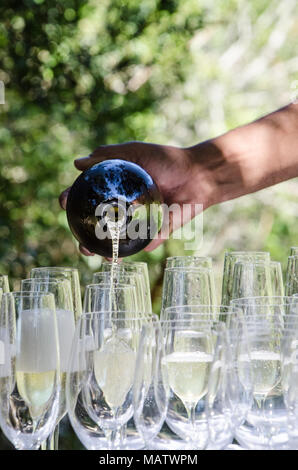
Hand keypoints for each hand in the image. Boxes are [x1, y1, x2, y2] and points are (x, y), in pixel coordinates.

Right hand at [59, 141, 214, 254]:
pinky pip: (150, 241)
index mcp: (117, 189)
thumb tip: (76, 163)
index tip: (64, 205)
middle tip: (82, 246)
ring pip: (121, 241)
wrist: (199, 173)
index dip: (74, 203)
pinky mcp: (160, 231)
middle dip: (87, 240)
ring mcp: (141, 222)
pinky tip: (140, 250)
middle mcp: (126, 208)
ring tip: (105, 258)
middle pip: (101, 227)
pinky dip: (145, 246)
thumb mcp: (135, 152)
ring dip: (110, 252)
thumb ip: (108, 155)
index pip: (90, 198)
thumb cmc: (167, 160)